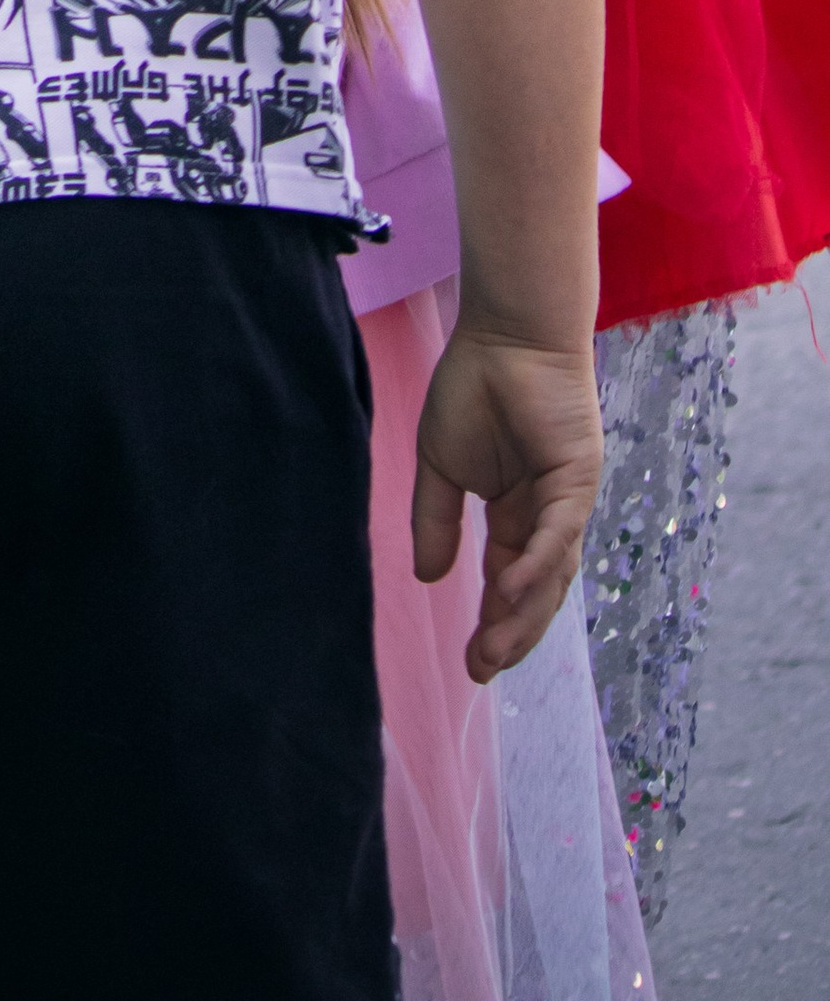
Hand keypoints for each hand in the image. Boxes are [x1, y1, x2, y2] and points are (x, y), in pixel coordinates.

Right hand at [413, 320, 604, 681]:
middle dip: (510, 633)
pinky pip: (556, 535)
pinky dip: (537, 566)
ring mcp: (567, 503)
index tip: (470, 662)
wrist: (503, 335)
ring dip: (523, 614)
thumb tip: (427, 578)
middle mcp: (547, 517)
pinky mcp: (577, 482)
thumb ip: (435, 520)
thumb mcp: (439, 464)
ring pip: (550, 573)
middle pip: (535, 590)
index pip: (508, 581)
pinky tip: (508, 592)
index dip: (493, 622)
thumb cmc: (473, 387)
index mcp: (516, 513)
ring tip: (493, 649)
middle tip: (481, 668)